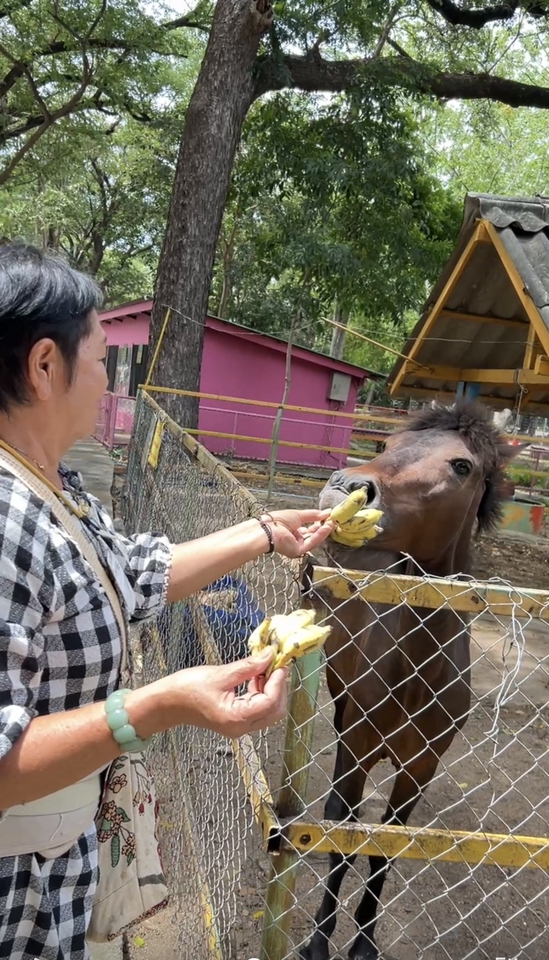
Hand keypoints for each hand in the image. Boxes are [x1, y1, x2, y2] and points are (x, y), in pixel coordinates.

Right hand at [152, 647, 287, 738]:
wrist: (166, 703)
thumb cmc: (187, 689)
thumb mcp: (220, 674)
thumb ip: (248, 666)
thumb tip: (270, 655)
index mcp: (236, 718)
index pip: (269, 702)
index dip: (278, 682)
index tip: (280, 663)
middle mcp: (240, 727)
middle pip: (274, 711)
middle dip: (279, 687)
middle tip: (275, 665)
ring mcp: (239, 726)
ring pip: (268, 710)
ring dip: (271, 689)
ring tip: (262, 668)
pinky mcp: (236, 720)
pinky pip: (257, 708)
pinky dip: (261, 692)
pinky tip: (254, 677)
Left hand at [260, 509, 334, 558]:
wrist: (268, 529)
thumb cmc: (278, 520)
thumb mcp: (299, 515)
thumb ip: (314, 515)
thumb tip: (327, 512)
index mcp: (292, 531)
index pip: (308, 529)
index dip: (317, 524)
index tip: (327, 518)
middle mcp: (294, 540)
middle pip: (312, 536)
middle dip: (322, 528)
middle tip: (332, 521)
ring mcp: (296, 547)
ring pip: (313, 540)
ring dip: (323, 532)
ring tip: (331, 523)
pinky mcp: (298, 551)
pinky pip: (311, 543)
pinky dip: (319, 535)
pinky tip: (326, 528)